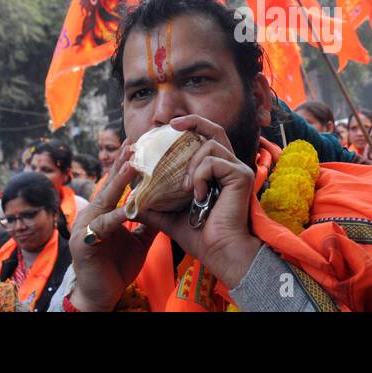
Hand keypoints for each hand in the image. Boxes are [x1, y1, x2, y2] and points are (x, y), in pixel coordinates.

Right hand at [69, 138, 156, 311]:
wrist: (101, 296)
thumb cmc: (116, 267)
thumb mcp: (138, 241)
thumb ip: (147, 223)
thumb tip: (166, 207)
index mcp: (102, 212)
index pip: (115, 183)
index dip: (125, 164)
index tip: (138, 144)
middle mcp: (91, 215)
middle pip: (109, 184)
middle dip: (122, 163)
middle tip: (134, 142)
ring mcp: (85, 227)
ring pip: (105, 199)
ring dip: (119, 181)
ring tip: (133, 164)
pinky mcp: (84, 243)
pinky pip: (104, 226)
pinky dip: (117, 216)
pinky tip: (129, 208)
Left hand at [136, 115, 263, 287]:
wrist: (219, 251)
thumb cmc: (200, 236)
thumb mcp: (170, 217)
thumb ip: (154, 206)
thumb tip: (130, 202)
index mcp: (217, 171)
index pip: (206, 139)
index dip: (190, 126)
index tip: (169, 126)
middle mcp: (230, 166)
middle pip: (215, 129)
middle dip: (193, 121)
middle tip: (172, 124)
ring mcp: (238, 169)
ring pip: (210, 145)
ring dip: (192, 164)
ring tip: (186, 188)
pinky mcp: (241, 175)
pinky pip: (213, 161)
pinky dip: (200, 176)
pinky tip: (200, 196)